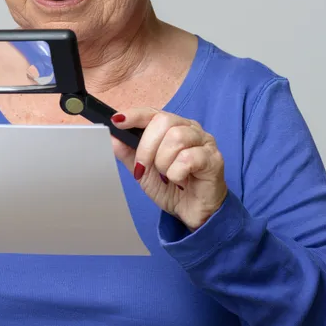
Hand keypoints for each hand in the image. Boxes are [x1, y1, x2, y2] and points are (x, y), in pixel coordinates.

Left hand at [110, 108, 227, 230]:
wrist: (193, 213)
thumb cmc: (172, 188)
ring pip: (176, 138)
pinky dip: (176, 172)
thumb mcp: (143, 171)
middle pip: (163, 121)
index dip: (135, 115)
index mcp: (173, 127)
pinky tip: (179, 180)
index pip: (153, 112)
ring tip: (166, 175)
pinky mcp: (214, 159)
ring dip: (163, 162)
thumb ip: (129, 153)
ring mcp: (205, 142)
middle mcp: (190, 129)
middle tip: (144, 167)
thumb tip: (111, 137)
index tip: (117, 121)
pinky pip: (188, 158)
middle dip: (147, 147)